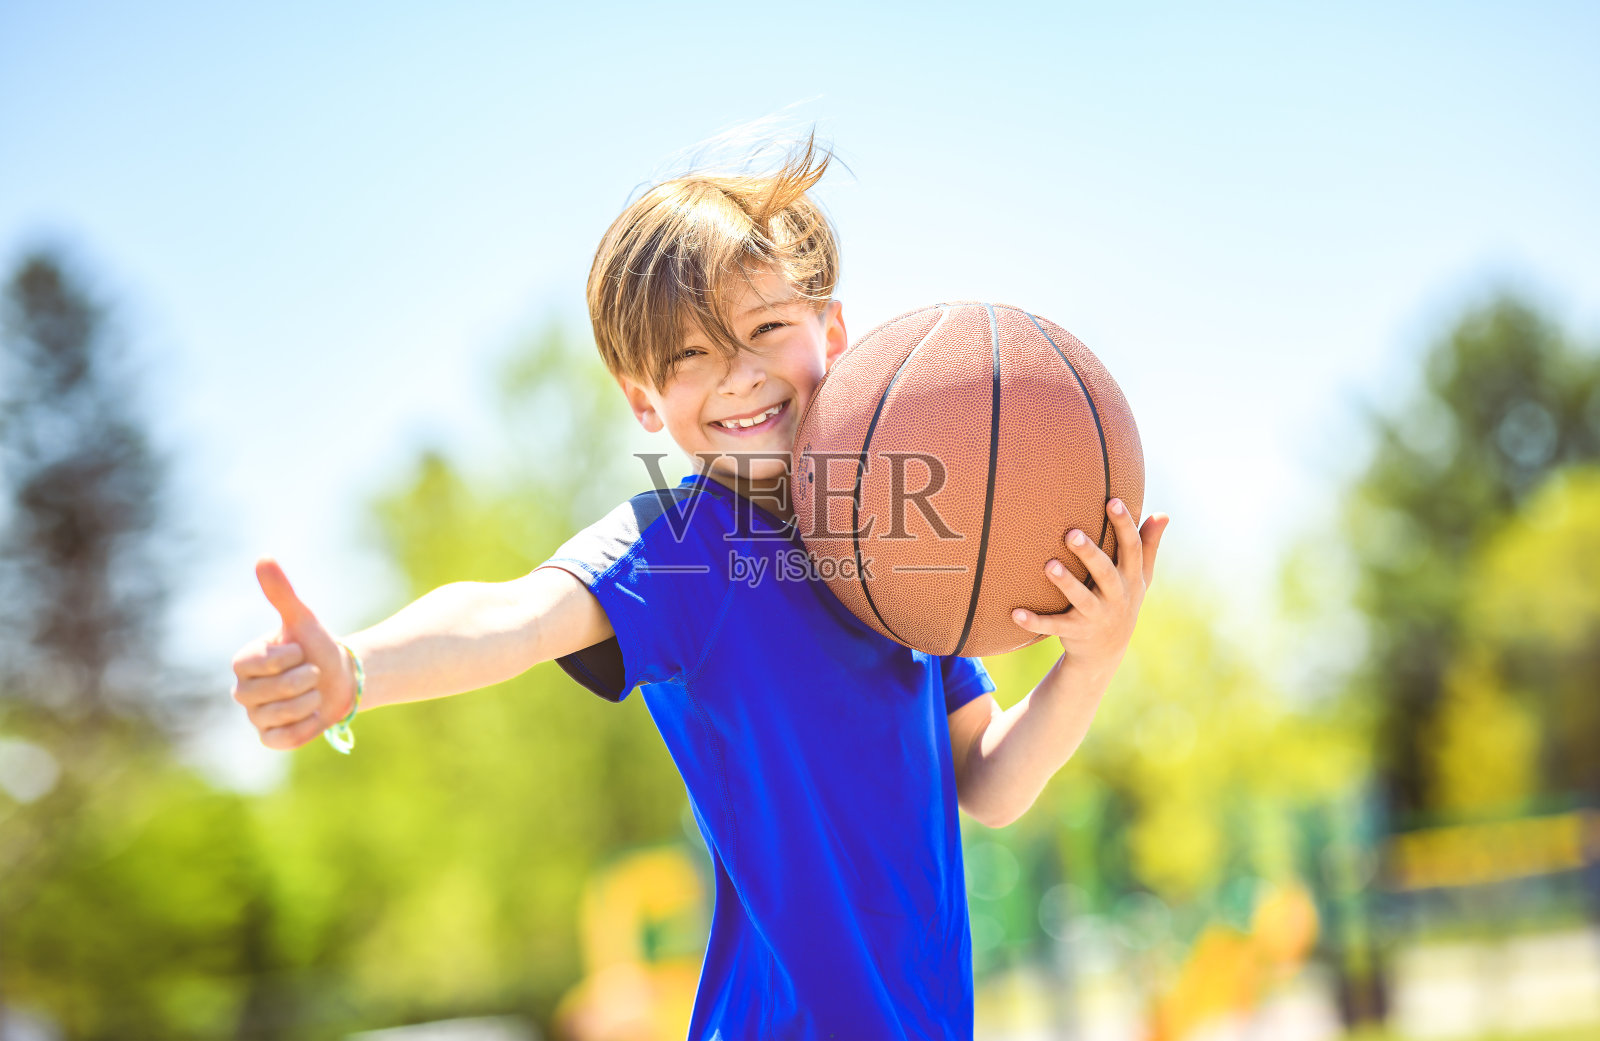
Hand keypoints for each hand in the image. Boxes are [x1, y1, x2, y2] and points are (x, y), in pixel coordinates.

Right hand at [229, 557, 355, 750]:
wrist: (344, 678)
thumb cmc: (319, 646)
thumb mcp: (303, 619)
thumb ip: (281, 593)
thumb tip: (263, 557)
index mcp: (245, 662)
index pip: (253, 665)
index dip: (284, 658)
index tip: (300, 651)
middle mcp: (244, 690)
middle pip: (266, 693)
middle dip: (301, 680)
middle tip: (313, 673)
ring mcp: (256, 716)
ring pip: (277, 715)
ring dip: (307, 702)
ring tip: (314, 692)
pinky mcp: (271, 738)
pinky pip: (282, 739)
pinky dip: (305, 727)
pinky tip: (314, 713)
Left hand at [1011, 500, 1169, 676]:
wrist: (1106, 653)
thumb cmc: (1121, 601)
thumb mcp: (1140, 578)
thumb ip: (1148, 546)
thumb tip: (1163, 514)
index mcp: (1131, 579)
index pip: (1132, 549)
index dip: (1124, 525)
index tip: (1113, 501)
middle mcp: (1116, 597)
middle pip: (1105, 573)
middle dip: (1090, 554)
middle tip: (1072, 534)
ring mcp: (1095, 616)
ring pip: (1081, 599)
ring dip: (1065, 583)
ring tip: (1048, 565)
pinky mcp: (1075, 632)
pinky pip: (1054, 626)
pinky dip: (1035, 622)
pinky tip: (1016, 613)